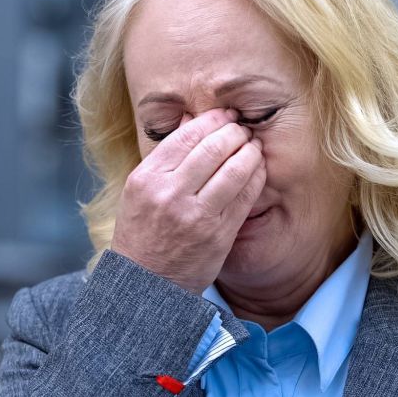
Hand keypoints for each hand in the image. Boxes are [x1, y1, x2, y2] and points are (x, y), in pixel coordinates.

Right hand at [110, 107, 265, 293]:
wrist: (145, 281)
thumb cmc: (142, 230)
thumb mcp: (140, 189)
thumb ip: (166, 154)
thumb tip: (191, 118)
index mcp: (147, 178)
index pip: (187, 136)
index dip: (212, 120)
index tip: (225, 115)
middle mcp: (170, 194)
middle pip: (213, 148)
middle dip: (235, 132)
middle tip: (243, 128)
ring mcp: (196, 216)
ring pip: (234, 169)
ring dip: (250, 151)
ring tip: (253, 145)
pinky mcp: (218, 235)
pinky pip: (245, 196)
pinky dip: (256, 177)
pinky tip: (258, 168)